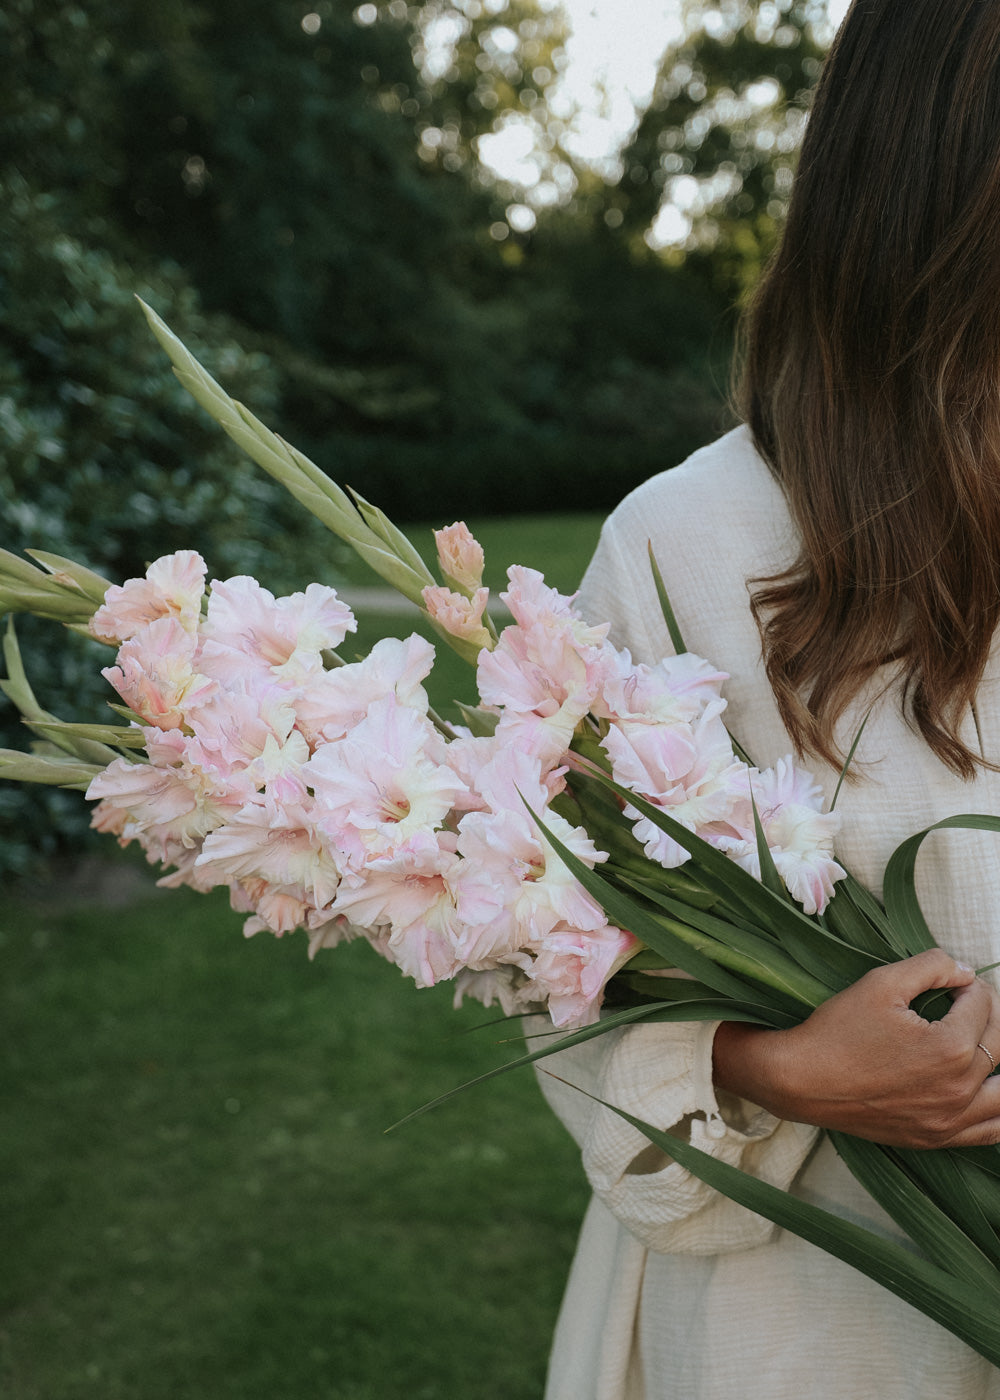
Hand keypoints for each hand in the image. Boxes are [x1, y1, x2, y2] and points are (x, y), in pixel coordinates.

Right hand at [712, 949, 999, 1148]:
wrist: (801, 1080)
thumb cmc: (837, 1030)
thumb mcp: (880, 982)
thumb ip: (931, 966)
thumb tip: (964, 971)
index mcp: (950, 1047)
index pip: (982, 1003)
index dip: (968, 983)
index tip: (952, 980)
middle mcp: (959, 1088)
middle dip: (989, 1012)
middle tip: (966, 1000)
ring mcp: (950, 1120)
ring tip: (980, 1041)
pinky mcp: (936, 1138)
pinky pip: (991, 1132)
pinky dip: (999, 1110)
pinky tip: (987, 1089)